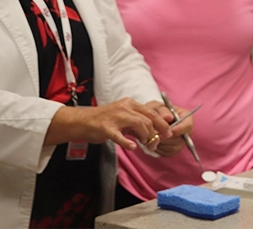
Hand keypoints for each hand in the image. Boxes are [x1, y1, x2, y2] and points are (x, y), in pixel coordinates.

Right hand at [46, 97, 172, 150]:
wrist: (83, 121)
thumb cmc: (105, 121)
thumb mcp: (123, 118)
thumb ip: (137, 123)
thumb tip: (152, 133)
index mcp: (130, 103)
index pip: (152, 111)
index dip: (162, 123)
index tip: (169, 133)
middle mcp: (124, 107)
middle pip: (148, 118)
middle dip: (157, 131)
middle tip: (158, 142)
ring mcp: (115, 117)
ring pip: (138, 124)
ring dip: (146, 136)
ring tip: (146, 144)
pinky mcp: (106, 127)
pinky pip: (119, 135)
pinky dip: (127, 142)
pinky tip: (133, 147)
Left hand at [155, 105, 193, 156]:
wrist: (151, 119)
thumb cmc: (156, 110)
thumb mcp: (158, 107)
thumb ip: (163, 111)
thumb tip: (168, 117)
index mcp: (186, 117)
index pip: (188, 126)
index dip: (179, 130)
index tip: (169, 131)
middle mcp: (186, 131)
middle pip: (181, 139)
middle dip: (167, 138)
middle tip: (155, 134)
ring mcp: (181, 142)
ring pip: (174, 148)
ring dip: (162, 144)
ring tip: (152, 137)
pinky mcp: (174, 150)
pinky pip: (168, 153)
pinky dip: (159, 149)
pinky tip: (153, 142)